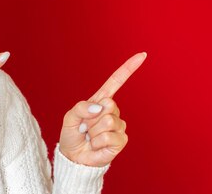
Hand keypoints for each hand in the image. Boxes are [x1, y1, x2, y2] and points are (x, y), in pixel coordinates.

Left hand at [58, 52, 146, 166]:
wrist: (74, 156)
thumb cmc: (72, 134)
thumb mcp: (70, 117)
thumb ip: (81, 108)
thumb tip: (100, 108)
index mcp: (100, 100)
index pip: (116, 81)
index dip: (128, 68)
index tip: (142, 55)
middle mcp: (112, 110)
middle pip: (109, 104)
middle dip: (92, 117)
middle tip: (86, 126)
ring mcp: (118, 125)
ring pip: (109, 121)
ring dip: (94, 131)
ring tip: (90, 136)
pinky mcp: (121, 140)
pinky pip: (110, 137)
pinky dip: (98, 142)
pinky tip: (96, 145)